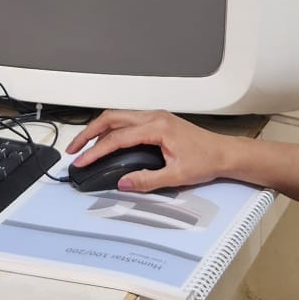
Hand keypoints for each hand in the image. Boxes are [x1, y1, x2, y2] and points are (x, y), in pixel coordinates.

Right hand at [65, 110, 238, 192]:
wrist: (224, 153)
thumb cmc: (207, 159)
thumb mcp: (177, 175)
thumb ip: (147, 180)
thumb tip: (124, 183)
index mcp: (157, 127)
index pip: (118, 138)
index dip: (96, 151)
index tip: (83, 161)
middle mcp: (154, 117)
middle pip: (112, 118)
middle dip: (89, 133)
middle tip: (74, 149)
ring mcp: (156, 117)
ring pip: (118, 116)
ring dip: (99, 129)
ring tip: (84, 146)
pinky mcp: (157, 121)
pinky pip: (128, 120)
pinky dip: (112, 129)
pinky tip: (106, 141)